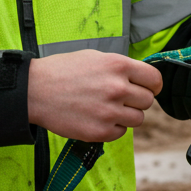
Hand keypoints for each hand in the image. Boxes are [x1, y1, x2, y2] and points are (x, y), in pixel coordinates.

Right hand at [28, 50, 162, 141]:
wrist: (35, 90)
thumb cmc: (63, 71)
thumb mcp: (95, 58)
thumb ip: (120, 68)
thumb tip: (140, 78)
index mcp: (118, 66)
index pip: (155, 79)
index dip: (153, 85)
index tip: (148, 88)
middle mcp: (118, 88)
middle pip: (147, 101)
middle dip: (136, 100)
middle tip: (119, 99)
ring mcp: (110, 112)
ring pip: (138, 119)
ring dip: (126, 115)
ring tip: (107, 108)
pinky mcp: (100, 131)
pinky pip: (121, 132)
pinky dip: (113, 128)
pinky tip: (97, 118)